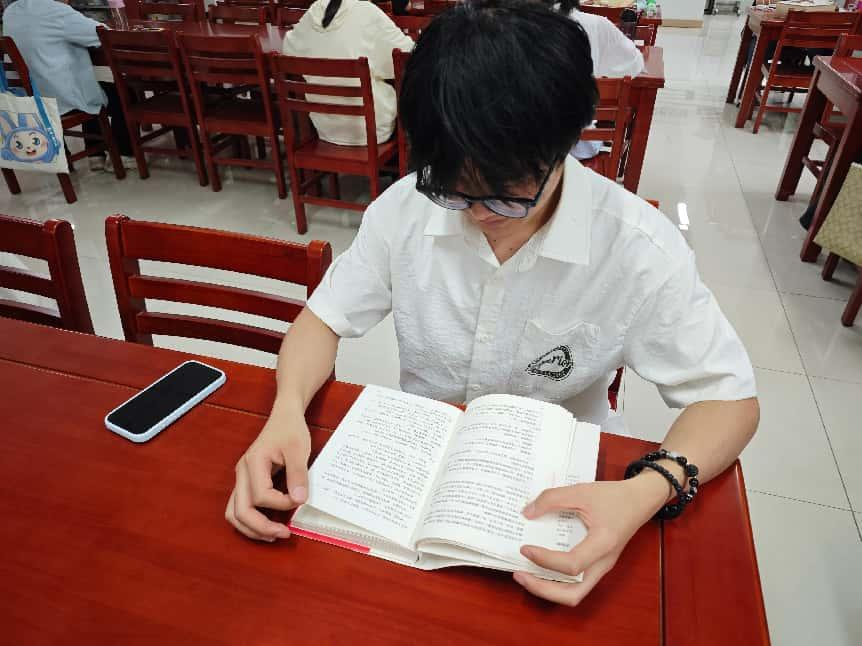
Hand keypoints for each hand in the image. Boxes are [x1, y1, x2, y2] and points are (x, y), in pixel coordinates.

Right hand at [225, 404, 310, 541]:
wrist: (284, 416)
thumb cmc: (291, 430)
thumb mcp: (299, 449)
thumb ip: (298, 475)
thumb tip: (299, 500)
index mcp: (253, 463)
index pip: (261, 495)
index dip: (281, 503)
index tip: (300, 498)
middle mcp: (242, 473)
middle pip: (240, 510)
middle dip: (261, 527)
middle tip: (284, 533)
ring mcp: (241, 478)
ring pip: (234, 513)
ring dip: (251, 529)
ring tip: (273, 534)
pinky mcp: (245, 482)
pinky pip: (239, 507)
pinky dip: (249, 521)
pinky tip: (267, 524)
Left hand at [514, 477, 666, 605]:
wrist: (639, 500)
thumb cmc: (614, 496)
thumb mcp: (581, 491)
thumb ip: (552, 498)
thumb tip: (527, 513)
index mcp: (603, 543)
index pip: (572, 565)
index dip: (545, 560)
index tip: (525, 548)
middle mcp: (603, 563)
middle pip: (573, 594)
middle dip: (542, 589)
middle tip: (519, 575)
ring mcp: (601, 567)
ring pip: (575, 594)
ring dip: (548, 590)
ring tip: (526, 575)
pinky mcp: (597, 566)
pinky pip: (576, 583)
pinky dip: (556, 582)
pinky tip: (540, 568)